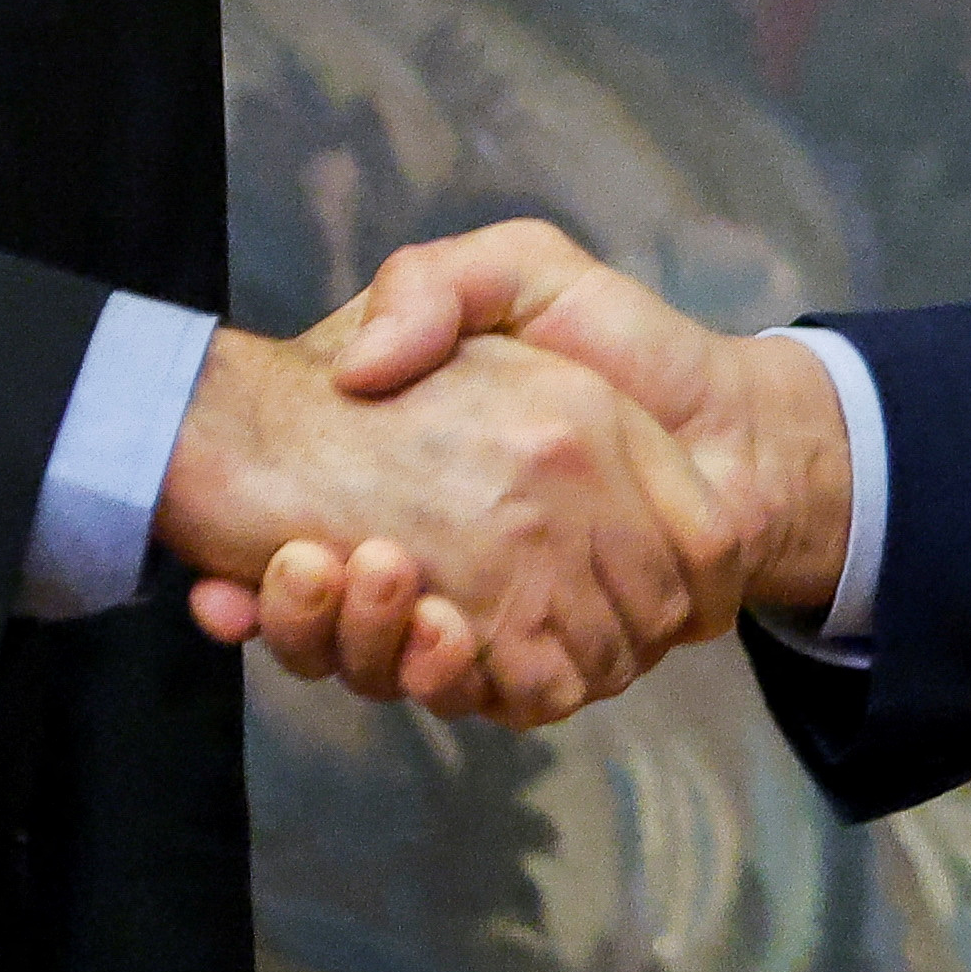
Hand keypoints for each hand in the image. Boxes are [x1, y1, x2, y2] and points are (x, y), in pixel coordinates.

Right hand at [220, 222, 858, 717]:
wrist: (739, 421)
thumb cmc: (625, 341)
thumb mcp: (518, 273)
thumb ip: (431, 289)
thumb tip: (354, 370)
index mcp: (412, 486)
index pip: (297, 556)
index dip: (263, 570)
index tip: (231, 556)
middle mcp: (437, 565)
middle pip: (333, 627)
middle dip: (303, 612)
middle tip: (301, 559)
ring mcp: (492, 623)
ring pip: (389, 670)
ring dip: (359, 643)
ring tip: (372, 574)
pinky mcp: (553, 666)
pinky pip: (485, 698)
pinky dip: (448, 680)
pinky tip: (439, 631)